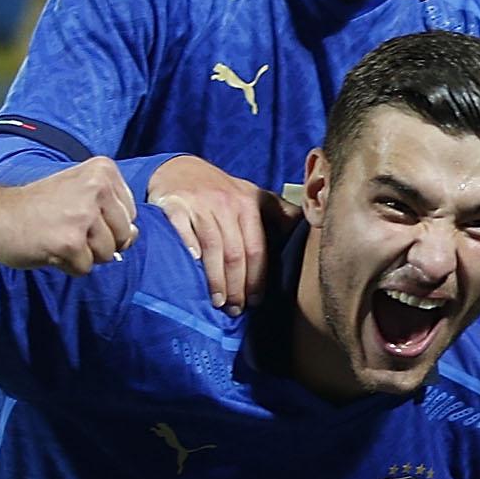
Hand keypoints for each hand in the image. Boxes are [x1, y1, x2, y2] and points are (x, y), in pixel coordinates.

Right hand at [0, 156, 136, 273]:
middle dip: (99, 242)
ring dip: (82, 255)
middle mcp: (97, 187)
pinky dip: (67, 265)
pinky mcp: (70, 242)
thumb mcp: (81, 197)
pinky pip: (85, 268)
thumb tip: (135, 236)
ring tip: (56, 235)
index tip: (74, 212)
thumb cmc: (39, 208)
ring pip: (108, 255)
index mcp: (103, 170)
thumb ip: (114, 214)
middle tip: (64, 226)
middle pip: (125, 236)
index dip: (106, 224)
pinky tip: (48, 247)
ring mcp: (83, 215)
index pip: (131, 215)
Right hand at [145, 154, 280, 312]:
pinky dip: (189, 248)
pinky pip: (183, 231)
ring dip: (216, 279)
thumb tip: (305, 226)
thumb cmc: (220, 189)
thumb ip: (277, 211)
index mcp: (248, 205)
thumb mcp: (251, 193)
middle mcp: (226, 204)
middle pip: (236, 253)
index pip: (257, 249)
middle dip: (238, 286)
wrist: (178, 168)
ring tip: (218, 302)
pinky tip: (194, 266)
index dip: (258, 278)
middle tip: (236, 309)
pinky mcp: (174, 205)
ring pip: (213, 248)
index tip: (257, 301)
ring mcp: (199, 204)